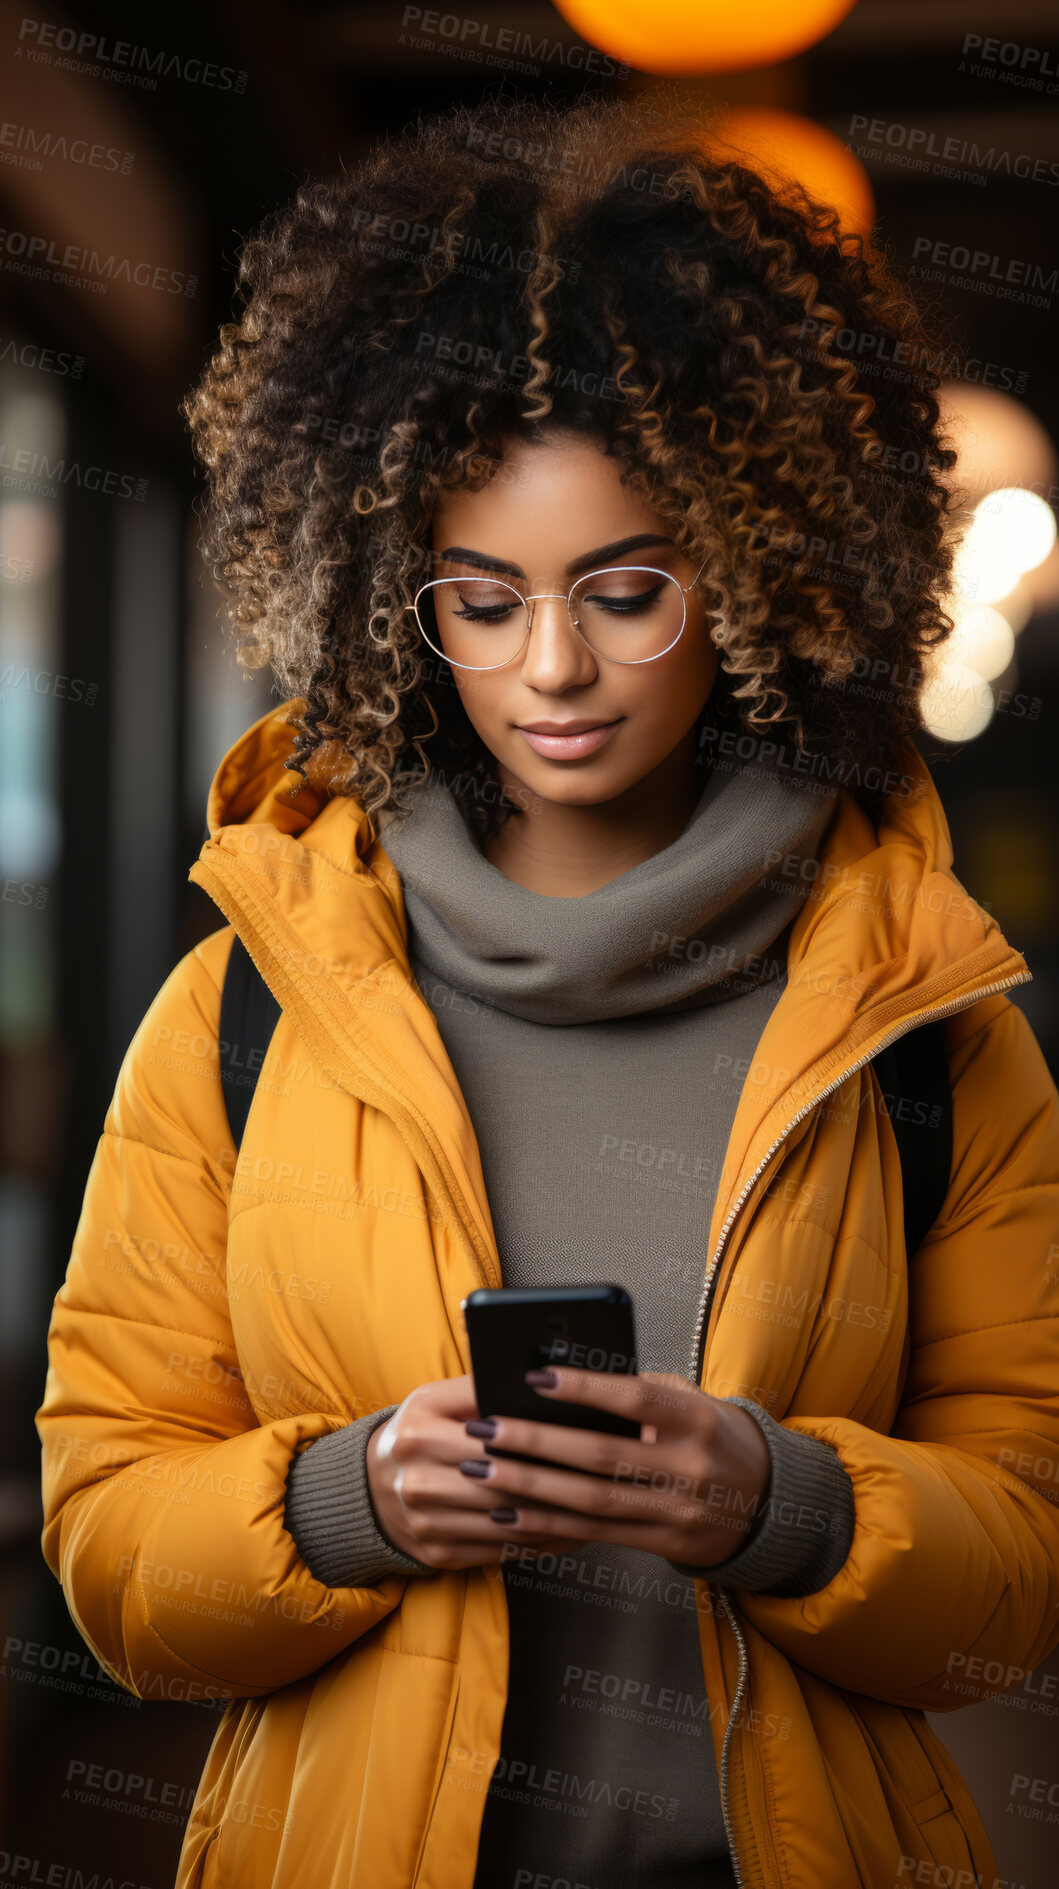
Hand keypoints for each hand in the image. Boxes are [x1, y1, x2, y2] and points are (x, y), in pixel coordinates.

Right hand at [365, 1373, 584, 1571]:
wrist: (370, 1489)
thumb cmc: (417, 1434)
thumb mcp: (433, 1400)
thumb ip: (475, 1388)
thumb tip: (534, 1381)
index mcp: (418, 1432)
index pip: (492, 1438)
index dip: (540, 1439)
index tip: (585, 1438)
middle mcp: (417, 1480)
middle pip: (504, 1484)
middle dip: (558, 1483)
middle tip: (604, 1478)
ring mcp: (426, 1523)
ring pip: (508, 1522)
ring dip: (558, 1518)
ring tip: (601, 1507)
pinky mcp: (439, 1553)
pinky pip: (501, 1550)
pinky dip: (541, 1543)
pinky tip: (573, 1533)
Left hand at [452, 1366, 771, 1566]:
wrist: (766, 1502)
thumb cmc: (710, 1435)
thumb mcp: (690, 1401)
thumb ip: (638, 1391)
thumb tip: (563, 1381)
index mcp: (697, 1420)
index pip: (635, 1399)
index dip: (584, 1389)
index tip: (534, 1377)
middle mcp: (690, 1468)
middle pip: (602, 1455)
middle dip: (536, 1442)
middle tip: (486, 1428)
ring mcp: (678, 1512)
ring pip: (592, 1501)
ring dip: (529, 1487)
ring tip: (483, 1469)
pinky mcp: (663, 1544)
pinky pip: (596, 1534)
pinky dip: (547, 1524)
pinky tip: (507, 1513)